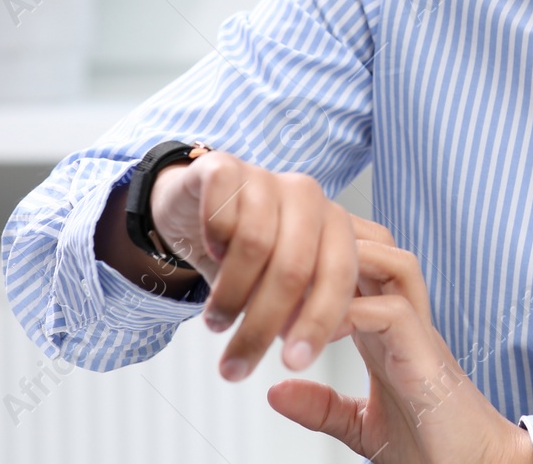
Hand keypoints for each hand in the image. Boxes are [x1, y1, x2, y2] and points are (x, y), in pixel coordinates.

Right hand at [148, 152, 366, 381]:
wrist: (194, 207)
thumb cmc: (244, 251)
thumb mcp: (279, 284)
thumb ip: (299, 310)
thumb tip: (301, 350)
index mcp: (333, 223)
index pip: (338, 275)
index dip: (318, 322)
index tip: (294, 364)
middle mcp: (306, 195)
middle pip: (294, 267)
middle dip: (263, 325)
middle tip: (237, 364)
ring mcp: (266, 176)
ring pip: (256, 244)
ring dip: (231, 296)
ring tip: (217, 323)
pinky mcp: (222, 167)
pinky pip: (221, 213)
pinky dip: (213, 242)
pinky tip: (210, 255)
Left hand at [266, 238, 532, 463]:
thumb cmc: (432, 446)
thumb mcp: (360, 425)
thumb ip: (321, 406)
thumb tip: (276, 392)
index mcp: (387, 329)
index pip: (357, 262)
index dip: (319, 253)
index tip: (274, 269)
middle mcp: (404, 319)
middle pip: (376, 243)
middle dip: (331, 238)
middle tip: (283, 259)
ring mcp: (419, 332)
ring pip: (392, 260)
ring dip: (345, 265)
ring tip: (300, 291)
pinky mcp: (426, 353)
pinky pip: (391, 311)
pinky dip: (349, 315)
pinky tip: (318, 335)